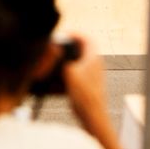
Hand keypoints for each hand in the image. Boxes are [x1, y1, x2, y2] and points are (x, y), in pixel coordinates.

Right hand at [58, 34, 116, 148]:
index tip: (64, 35)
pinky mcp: (86, 85)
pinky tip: (57, 81)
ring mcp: (91, 75)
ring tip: (55, 65)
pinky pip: (75, 75)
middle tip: (58, 49)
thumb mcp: (70, 72)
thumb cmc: (84, 94)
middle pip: (81, 49)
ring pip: (77, 62)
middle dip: (69, 48)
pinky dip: (66, 75)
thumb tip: (56, 54)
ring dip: (66, 62)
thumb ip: (63, 60)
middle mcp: (94, 64)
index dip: (75, 34)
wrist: (92, 114)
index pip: (86, 38)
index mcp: (93, 57)